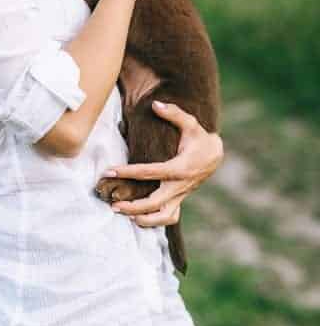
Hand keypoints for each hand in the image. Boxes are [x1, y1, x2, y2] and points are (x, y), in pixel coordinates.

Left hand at [103, 101, 223, 226]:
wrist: (215, 155)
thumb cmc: (199, 138)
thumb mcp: (191, 123)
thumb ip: (174, 113)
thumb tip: (156, 104)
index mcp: (179, 168)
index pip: (149, 173)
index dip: (127, 172)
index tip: (109, 172)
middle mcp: (179, 185)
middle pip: (154, 202)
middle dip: (133, 205)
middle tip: (113, 204)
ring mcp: (181, 195)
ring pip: (164, 216)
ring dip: (144, 219)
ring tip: (124, 214)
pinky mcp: (180, 199)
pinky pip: (169, 217)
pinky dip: (155, 221)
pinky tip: (138, 220)